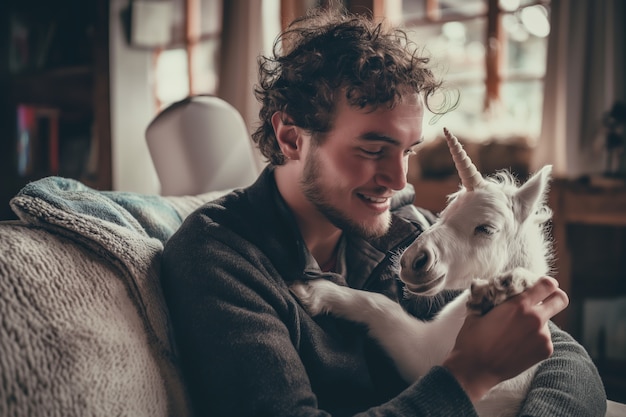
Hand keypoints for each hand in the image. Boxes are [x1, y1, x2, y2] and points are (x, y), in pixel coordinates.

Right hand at [443, 276, 568, 401]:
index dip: (546, 283)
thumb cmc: (472, 339)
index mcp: (519, 304)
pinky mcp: (545, 351)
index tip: (541, 286)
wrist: (475, 368)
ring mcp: (543, 336)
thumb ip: (496, 300)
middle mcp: (535, 318)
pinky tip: (518, 345)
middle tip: (543, 301)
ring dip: (537, 322)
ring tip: (517, 333)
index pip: (548, 284)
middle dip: (555, 297)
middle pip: (561, 299)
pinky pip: (545, 338)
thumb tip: (498, 292)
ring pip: (548, 321)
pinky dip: (535, 339)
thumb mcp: (480, 312)